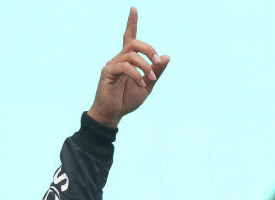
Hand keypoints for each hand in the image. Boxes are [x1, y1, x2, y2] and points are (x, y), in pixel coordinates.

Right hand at [87, 7, 169, 127]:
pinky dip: (136, 75)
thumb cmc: (127, 100)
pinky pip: (124, 67)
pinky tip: (141, 84)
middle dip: (149, 50)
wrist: (113, 115)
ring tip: (150, 79)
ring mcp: (112, 64)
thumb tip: (167, 56)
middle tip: (158, 61)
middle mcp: (119, 59)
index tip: (133, 8)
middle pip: (134, 43)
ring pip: (131, 55)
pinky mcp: (107, 72)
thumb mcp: (148, 85)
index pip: (129, 37)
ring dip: (145, 66)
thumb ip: (156, 71)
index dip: (131, 22)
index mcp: (129, 60)